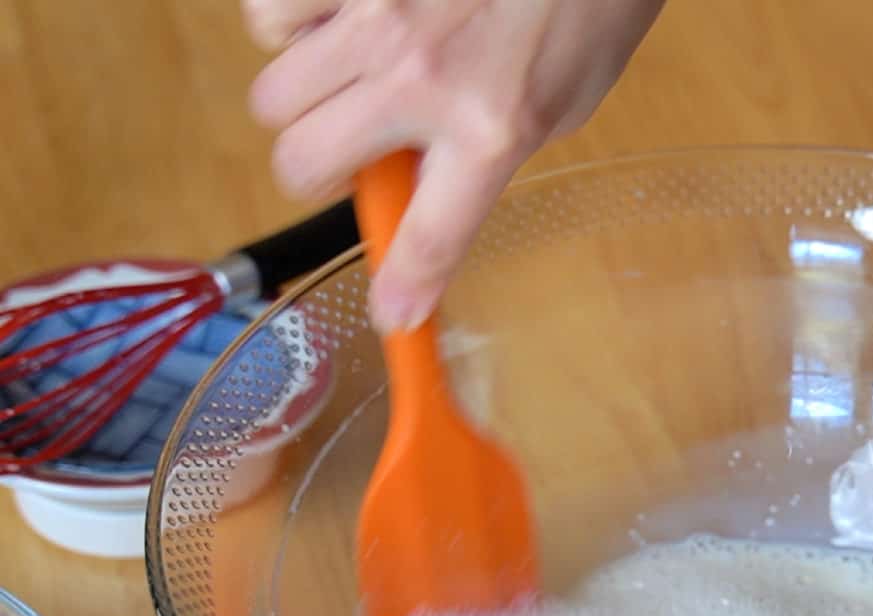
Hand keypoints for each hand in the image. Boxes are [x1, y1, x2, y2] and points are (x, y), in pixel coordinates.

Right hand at [241, 0, 665, 330]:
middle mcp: (421, 77)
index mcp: (491, 127)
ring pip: (274, 92)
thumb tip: (426, 182)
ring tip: (352, 73)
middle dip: (320, 168)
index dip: (404, 288)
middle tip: (354, 149)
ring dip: (305, 96)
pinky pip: (270, 15)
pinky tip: (339, 21)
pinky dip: (293, 26)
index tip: (392, 314)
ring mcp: (375, 12)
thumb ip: (489, 150)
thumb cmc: (589, 4)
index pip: (428, 237)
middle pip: (302, 163)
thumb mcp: (564, 101)